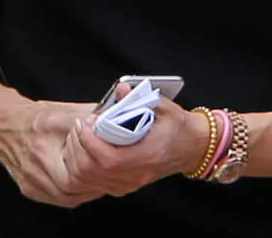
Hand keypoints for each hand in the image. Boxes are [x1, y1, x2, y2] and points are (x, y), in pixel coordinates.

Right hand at [0, 99, 104, 208]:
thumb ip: (94, 115)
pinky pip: (57, 199)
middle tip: (107, 174)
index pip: (79, 154)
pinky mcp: (28, 188)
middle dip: (93, 180)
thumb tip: (120, 119)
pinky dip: (73, 195)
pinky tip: (80, 186)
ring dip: (86, 190)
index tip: (109, 159)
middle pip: (72, 181)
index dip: (98, 162)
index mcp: (47, 129)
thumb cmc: (37, 118)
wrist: (6, 125)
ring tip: (97, 180)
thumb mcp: (67, 110)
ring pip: (67, 196)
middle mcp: (36, 154)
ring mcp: (30, 175)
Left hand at [59, 93, 210, 199]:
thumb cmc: (178, 126)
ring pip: (93, 180)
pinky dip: (86, 167)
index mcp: (148, 155)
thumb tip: (121, 87)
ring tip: (80, 135)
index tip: (85, 122)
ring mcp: (133, 182)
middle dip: (80, 147)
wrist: (193, 147)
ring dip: (79, 157)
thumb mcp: (163, 106)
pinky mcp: (128, 184)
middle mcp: (139, 173)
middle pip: (95, 171)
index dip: (90, 142)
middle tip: (79, 126)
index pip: (110, 159)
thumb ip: (140, 96)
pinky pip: (98, 183)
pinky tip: (84, 149)